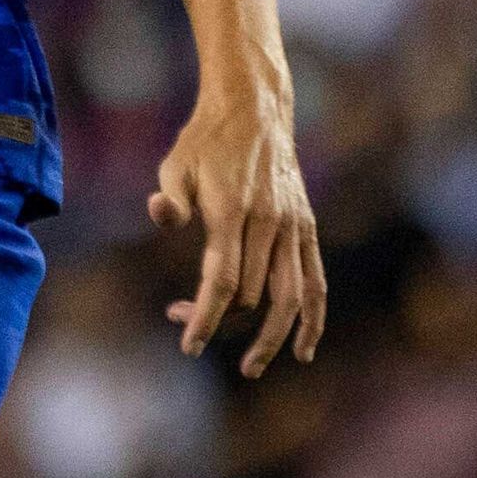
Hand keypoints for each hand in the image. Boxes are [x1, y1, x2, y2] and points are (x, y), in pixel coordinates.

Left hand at [154, 85, 324, 374]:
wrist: (256, 110)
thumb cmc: (205, 140)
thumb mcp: (175, 163)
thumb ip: (171, 196)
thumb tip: (160, 213)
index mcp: (232, 213)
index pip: (222, 281)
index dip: (206, 318)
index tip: (187, 345)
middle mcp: (269, 225)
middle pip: (250, 296)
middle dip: (217, 319)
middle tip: (178, 320)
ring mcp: (293, 229)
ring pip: (292, 298)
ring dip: (273, 338)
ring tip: (251, 367)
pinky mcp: (307, 229)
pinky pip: (317, 282)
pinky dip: (314, 318)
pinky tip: (304, 348)